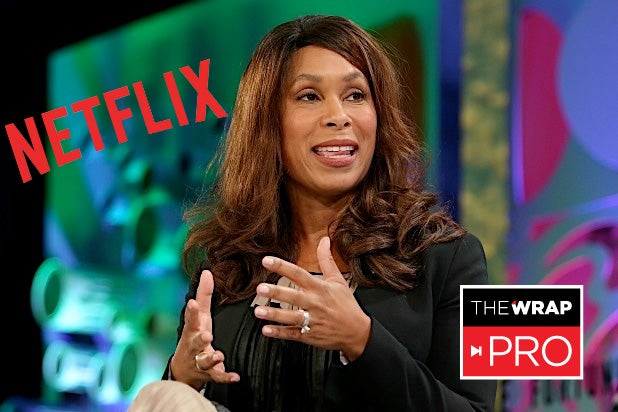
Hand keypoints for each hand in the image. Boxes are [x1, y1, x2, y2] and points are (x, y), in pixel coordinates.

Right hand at [170, 269, 239, 388]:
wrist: (184, 370)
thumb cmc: (194, 336)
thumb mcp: (199, 316)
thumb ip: (204, 295)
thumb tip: (207, 271)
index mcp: (192, 329)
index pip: (191, 319)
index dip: (192, 311)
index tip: (193, 303)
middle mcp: (194, 345)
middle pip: (195, 342)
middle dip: (200, 339)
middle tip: (206, 335)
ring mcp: (200, 361)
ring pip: (205, 361)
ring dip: (212, 358)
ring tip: (219, 355)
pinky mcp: (209, 374)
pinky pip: (218, 376)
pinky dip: (226, 377)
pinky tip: (235, 377)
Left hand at [254, 236, 370, 360]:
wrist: (357, 332)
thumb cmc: (346, 305)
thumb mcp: (338, 280)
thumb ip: (327, 260)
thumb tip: (324, 240)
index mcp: (319, 288)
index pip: (299, 274)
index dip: (282, 267)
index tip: (267, 261)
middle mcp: (314, 303)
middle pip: (293, 297)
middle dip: (276, 292)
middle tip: (261, 288)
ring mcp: (312, 320)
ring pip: (291, 317)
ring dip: (274, 314)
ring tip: (259, 311)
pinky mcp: (309, 335)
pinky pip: (292, 334)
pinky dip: (279, 333)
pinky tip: (266, 330)